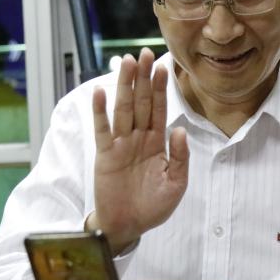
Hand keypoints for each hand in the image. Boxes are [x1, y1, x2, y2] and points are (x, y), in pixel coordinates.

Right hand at [91, 48, 189, 251]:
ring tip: (125, 63)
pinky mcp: (105, 154)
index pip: (160, 109)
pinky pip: (103, 129)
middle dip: (143, 78)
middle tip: (143, 53)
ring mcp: (121, 144)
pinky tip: (100, 92)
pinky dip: (100, 111)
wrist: (128, 227)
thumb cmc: (152, 206)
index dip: (161, 88)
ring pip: (123, 109)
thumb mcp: (176, 185)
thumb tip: (180, 129)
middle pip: (142, 102)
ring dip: (124, 86)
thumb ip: (180, 158)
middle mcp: (139, 138)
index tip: (163, 66)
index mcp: (158, 143)